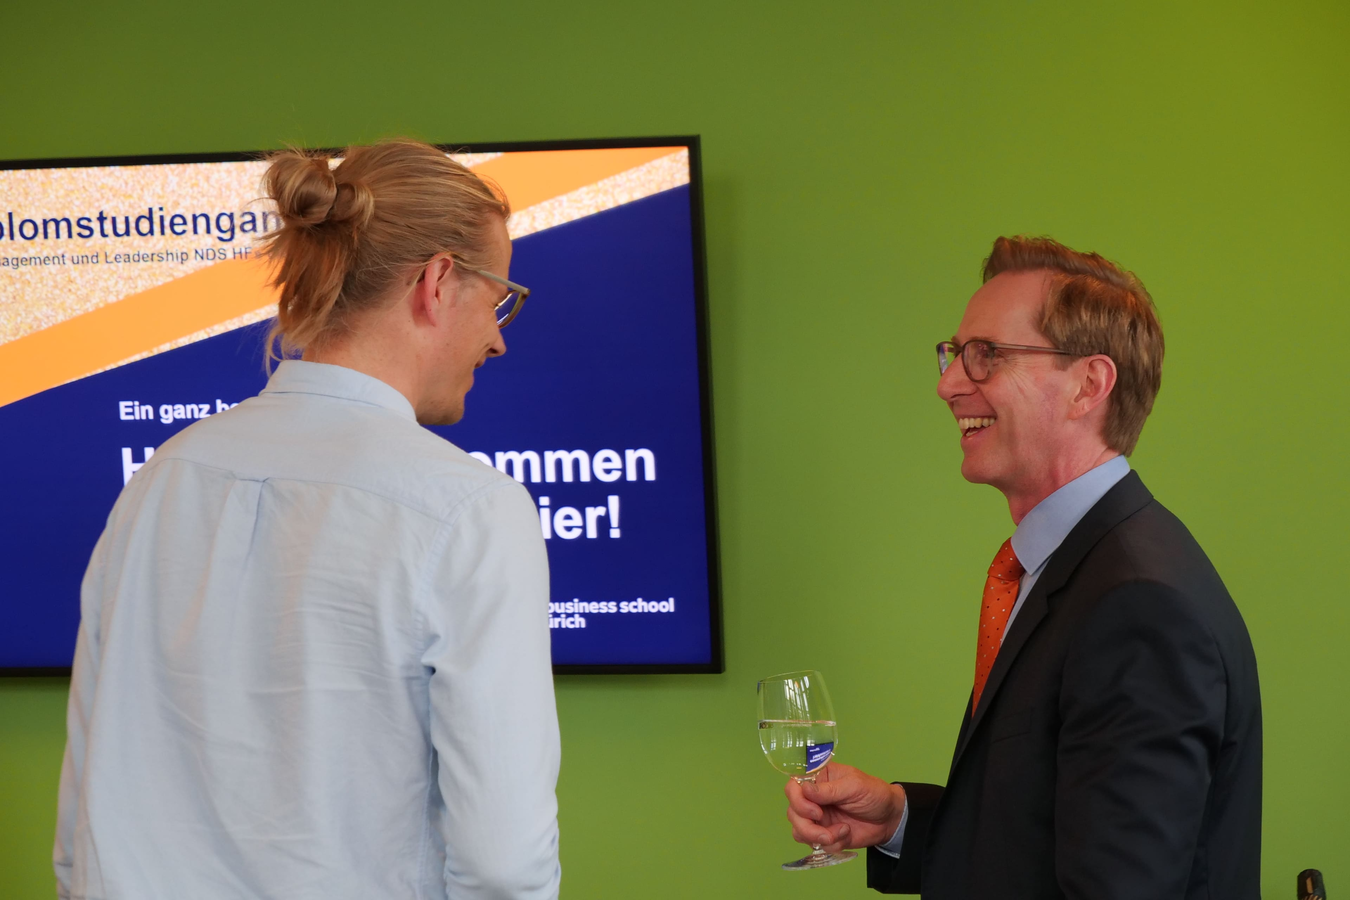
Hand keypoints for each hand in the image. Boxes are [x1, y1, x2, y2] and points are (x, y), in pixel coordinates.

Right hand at [784, 761, 906, 852]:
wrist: (889, 819)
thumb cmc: (873, 794)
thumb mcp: (854, 786)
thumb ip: (829, 790)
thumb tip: (804, 789)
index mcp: (818, 780)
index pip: (793, 787)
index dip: (798, 801)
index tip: (816, 811)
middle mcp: (813, 799)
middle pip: (792, 812)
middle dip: (807, 826)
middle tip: (825, 827)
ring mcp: (817, 818)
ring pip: (798, 831)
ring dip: (817, 837)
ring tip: (840, 833)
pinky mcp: (824, 835)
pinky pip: (814, 844)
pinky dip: (830, 843)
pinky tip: (846, 834)